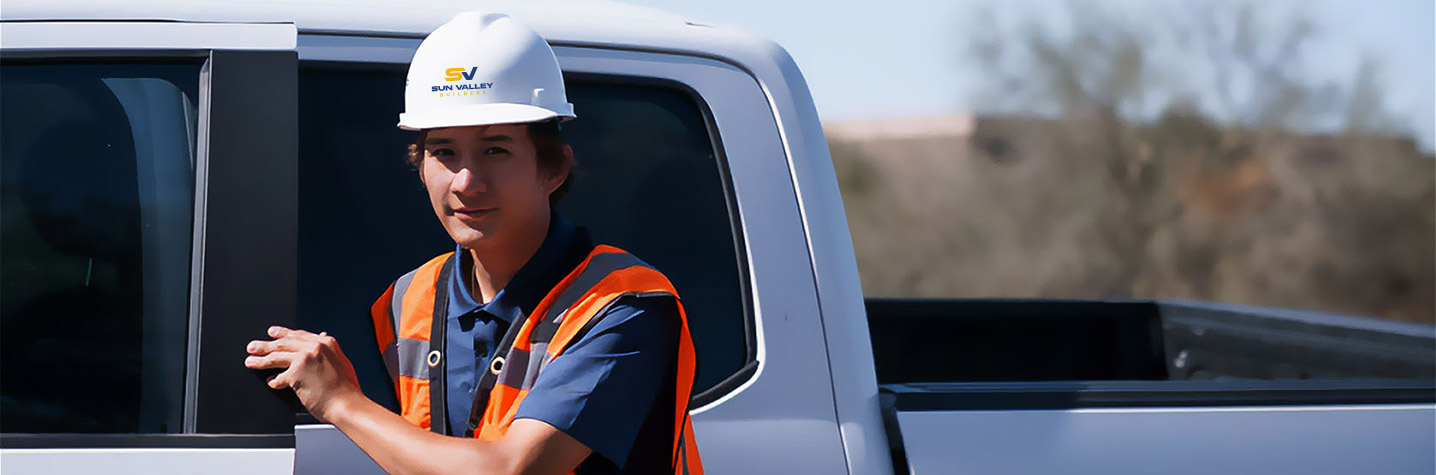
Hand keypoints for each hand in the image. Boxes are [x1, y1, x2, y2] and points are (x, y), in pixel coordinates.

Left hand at [244, 326, 362, 421]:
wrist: (347, 404)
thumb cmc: (346, 389)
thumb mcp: (341, 362)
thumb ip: (328, 351)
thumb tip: (321, 337)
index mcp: (327, 343)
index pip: (299, 335)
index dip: (283, 334)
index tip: (272, 333)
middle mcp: (315, 347)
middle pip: (284, 343)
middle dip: (266, 345)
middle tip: (253, 347)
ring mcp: (304, 358)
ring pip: (276, 356)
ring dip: (261, 360)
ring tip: (251, 361)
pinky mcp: (296, 373)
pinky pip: (279, 377)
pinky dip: (274, 380)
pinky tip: (271, 382)